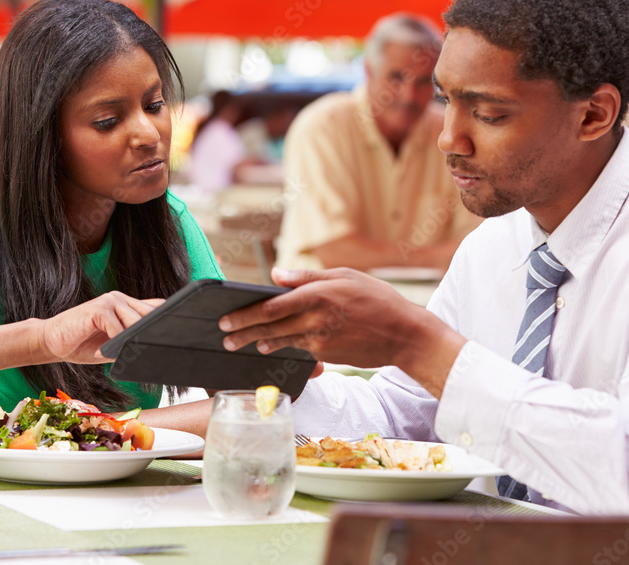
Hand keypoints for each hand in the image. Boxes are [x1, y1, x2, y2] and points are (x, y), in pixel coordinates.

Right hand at [37, 291, 163, 364]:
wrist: (51, 342)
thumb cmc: (83, 345)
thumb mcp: (114, 344)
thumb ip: (131, 340)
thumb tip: (154, 347)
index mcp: (127, 305)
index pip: (157, 308)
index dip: (167, 321)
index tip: (175, 338)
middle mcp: (121, 299)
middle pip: (150, 316)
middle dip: (149, 336)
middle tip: (143, 354)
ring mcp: (110, 301)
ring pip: (136, 323)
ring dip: (130, 343)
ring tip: (116, 355)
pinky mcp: (99, 309)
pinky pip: (117, 329)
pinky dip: (113, 345)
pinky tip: (99, 352)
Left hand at [218, 267, 442, 369]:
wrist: (404, 333)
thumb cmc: (377, 299)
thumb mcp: (345, 276)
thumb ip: (308, 276)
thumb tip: (276, 275)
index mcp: (319, 293)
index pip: (273, 304)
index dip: (247, 312)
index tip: (227, 315)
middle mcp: (317, 317)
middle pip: (271, 325)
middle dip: (243, 330)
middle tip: (224, 335)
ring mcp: (322, 339)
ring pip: (281, 340)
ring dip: (258, 342)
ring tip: (239, 344)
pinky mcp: (328, 354)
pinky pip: (299, 349)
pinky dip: (282, 347)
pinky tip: (269, 346)